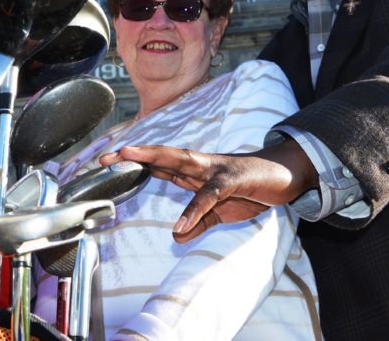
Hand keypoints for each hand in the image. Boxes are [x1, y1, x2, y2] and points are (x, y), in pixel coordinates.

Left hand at [100, 138, 316, 242]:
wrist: (283, 177)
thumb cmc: (249, 188)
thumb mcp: (219, 211)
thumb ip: (198, 222)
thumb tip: (176, 235)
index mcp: (194, 172)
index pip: (158, 164)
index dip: (132, 162)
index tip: (105, 162)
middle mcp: (200, 165)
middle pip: (161, 155)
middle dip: (133, 153)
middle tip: (106, 155)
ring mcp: (215, 169)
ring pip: (180, 160)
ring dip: (154, 157)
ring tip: (130, 157)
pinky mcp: (233, 179)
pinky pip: (210, 195)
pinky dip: (195, 208)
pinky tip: (182, 223)